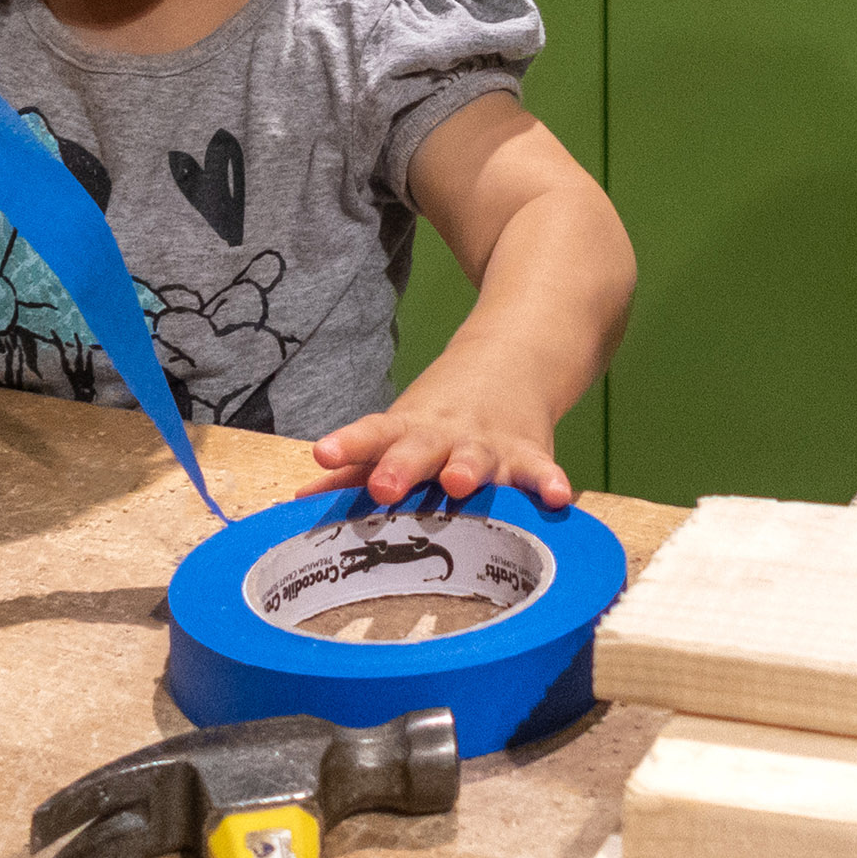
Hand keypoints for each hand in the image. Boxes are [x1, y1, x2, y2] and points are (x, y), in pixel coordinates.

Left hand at [300, 353, 572, 507]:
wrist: (514, 357)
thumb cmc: (442, 415)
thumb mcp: (400, 432)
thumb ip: (357, 468)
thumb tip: (300, 500)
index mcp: (409, 431)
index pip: (373, 435)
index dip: (348, 445)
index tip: (324, 452)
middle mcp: (446, 436)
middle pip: (420, 449)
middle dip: (402, 467)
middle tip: (384, 486)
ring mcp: (489, 443)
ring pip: (477, 458)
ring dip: (468, 470)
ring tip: (460, 481)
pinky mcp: (529, 451)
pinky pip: (539, 470)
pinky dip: (548, 482)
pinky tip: (556, 497)